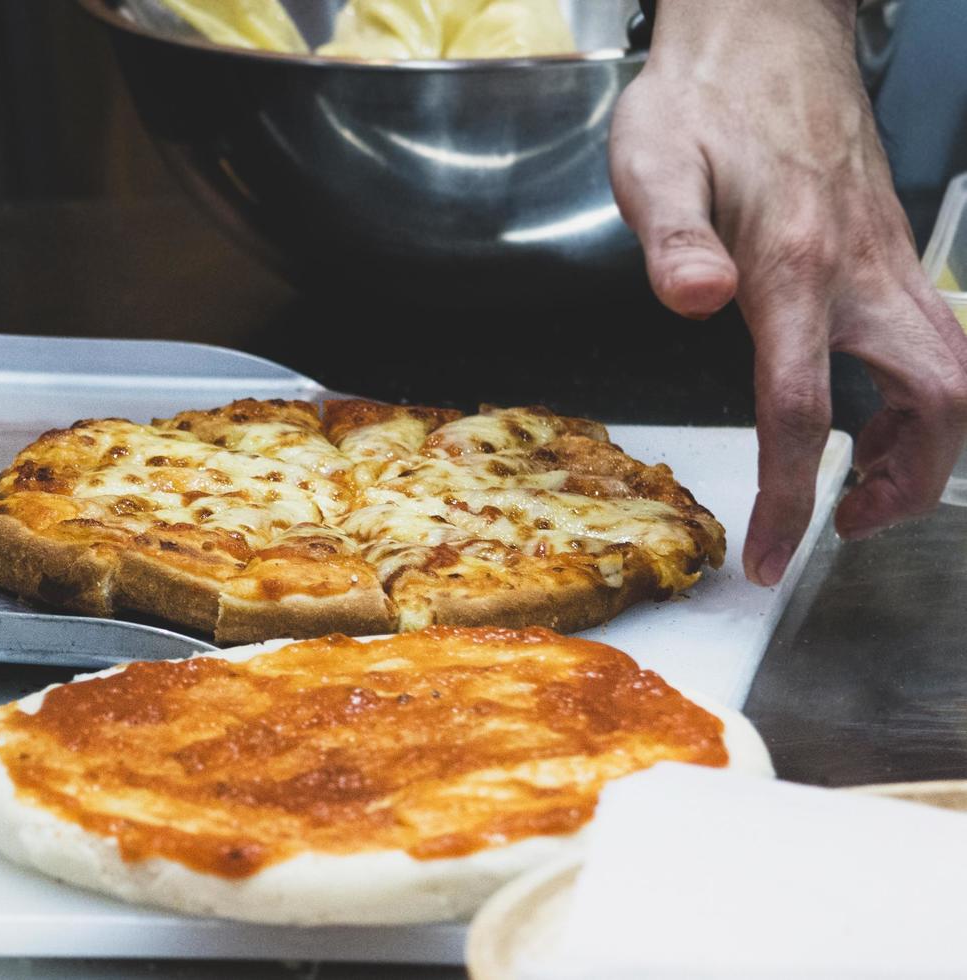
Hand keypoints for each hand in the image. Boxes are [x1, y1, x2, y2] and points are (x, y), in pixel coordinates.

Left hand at [609, 0, 966, 585]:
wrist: (764, 35)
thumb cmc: (703, 100)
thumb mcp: (655, 159)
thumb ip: (671, 235)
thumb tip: (694, 298)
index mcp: (795, 262)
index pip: (801, 406)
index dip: (788, 493)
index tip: (771, 552)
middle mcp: (861, 270)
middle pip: (936, 399)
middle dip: (908, 481)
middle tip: (846, 522)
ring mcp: (888, 262)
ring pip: (953, 372)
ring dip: (924, 445)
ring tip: (861, 487)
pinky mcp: (892, 255)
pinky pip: (936, 342)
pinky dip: (919, 398)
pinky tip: (868, 413)